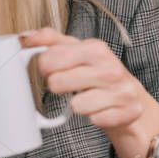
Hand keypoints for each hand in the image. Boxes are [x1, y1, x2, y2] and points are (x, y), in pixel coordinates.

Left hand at [19, 27, 158, 157]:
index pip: (50, 58)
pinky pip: (95, 120)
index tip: (52, 70)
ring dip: (77, 105)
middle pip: (57, 83)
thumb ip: (51, 40)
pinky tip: (101, 109)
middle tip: (71, 85)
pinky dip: (94, 118)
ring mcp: (122, 91)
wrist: (131, 98)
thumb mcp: (77, 51)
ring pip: (76, 105)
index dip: (45, 68)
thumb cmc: (98, 72)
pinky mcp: (129, 112)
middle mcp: (111, 68)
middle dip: (59, 87)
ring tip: (87, 97)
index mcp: (95, 48)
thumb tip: (26, 36)